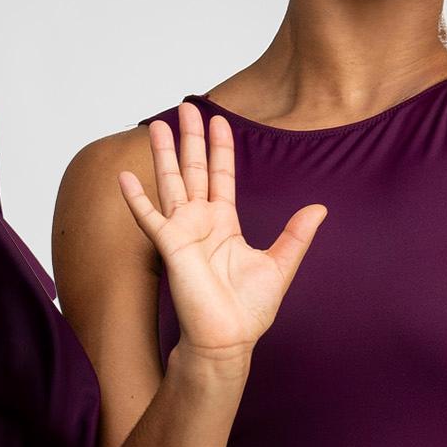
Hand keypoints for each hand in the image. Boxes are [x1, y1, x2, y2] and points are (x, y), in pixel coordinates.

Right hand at [114, 104, 321, 358]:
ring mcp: (183, 232)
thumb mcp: (280, 265)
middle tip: (186, 107)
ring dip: (164, 154)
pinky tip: (125, 176)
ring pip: (170, 183)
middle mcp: (201, 223)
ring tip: (159, 125)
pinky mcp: (170, 247)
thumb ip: (296, 235)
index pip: (221, 175)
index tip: (218, 119)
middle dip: (190, 138)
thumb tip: (320, 208)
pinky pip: (149, 217)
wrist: (229, 340)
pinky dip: (136, 198)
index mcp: (224, 224)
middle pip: (192, 170)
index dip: (220, 148)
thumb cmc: (249, 311)